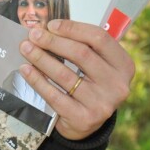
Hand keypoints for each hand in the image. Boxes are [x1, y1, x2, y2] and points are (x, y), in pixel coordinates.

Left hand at [18, 19, 134, 140]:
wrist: (87, 123)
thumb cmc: (89, 84)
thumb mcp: (95, 65)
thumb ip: (79, 46)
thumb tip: (45, 30)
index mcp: (123, 65)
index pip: (99, 38)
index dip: (72, 28)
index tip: (50, 25)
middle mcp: (117, 85)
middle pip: (81, 54)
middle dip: (53, 42)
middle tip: (33, 35)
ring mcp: (102, 103)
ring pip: (65, 75)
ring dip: (41, 58)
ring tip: (25, 48)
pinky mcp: (84, 119)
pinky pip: (55, 95)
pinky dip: (37, 80)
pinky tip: (26, 70)